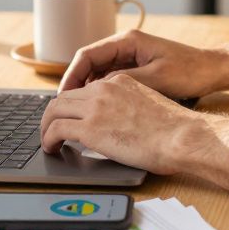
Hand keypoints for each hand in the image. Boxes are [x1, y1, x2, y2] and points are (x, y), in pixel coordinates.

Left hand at [39, 71, 197, 173]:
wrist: (181, 136)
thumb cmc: (175, 129)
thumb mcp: (149, 105)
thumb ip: (130, 107)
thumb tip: (122, 123)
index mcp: (120, 81)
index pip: (85, 88)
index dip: (73, 104)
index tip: (69, 117)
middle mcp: (104, 89)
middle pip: (64, 96)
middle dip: (53, 114)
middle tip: (51, 130)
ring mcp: (95, 107)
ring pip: (54, 110)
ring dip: (46, 127)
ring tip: (48, 142)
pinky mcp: (90, 128)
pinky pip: (55, 129)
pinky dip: (48, 139)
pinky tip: (51, 148)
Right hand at [58, 29, 226, 98]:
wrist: (214, 70)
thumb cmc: (189, 71)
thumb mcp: (155, 79)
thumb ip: (123, 82)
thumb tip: (95, 92)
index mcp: (128, 41)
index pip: (86, 55)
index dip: (70, 76)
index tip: (61, 96)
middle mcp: (126, 45)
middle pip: (88, 63)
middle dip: (74, 85)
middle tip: (63, 108)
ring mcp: (131, 56)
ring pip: (98, 72)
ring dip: (87, 90)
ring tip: (77, 111)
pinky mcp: (137, 68)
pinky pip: (110, 79)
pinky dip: (101, 92)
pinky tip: (98, 108)